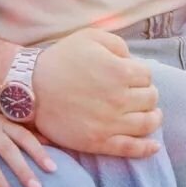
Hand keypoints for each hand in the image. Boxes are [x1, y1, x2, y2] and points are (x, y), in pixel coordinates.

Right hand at [32, 29, 161, 157]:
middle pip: (150, 99)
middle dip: (147, 95)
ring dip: (153, 118)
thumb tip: (132, 59)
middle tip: (138, 95)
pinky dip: (147, 149)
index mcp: (120, 72)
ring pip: (147, 123)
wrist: (31, 88)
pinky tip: (154, 147)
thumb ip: (117, 44)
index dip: (140, 75)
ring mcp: (110, 123)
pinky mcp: (99, 142)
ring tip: (151, 116)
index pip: (147, 76)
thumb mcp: (89, 37)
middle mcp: (120, 99)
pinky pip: (131, 148)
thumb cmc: (60, 60)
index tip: (131, 78)